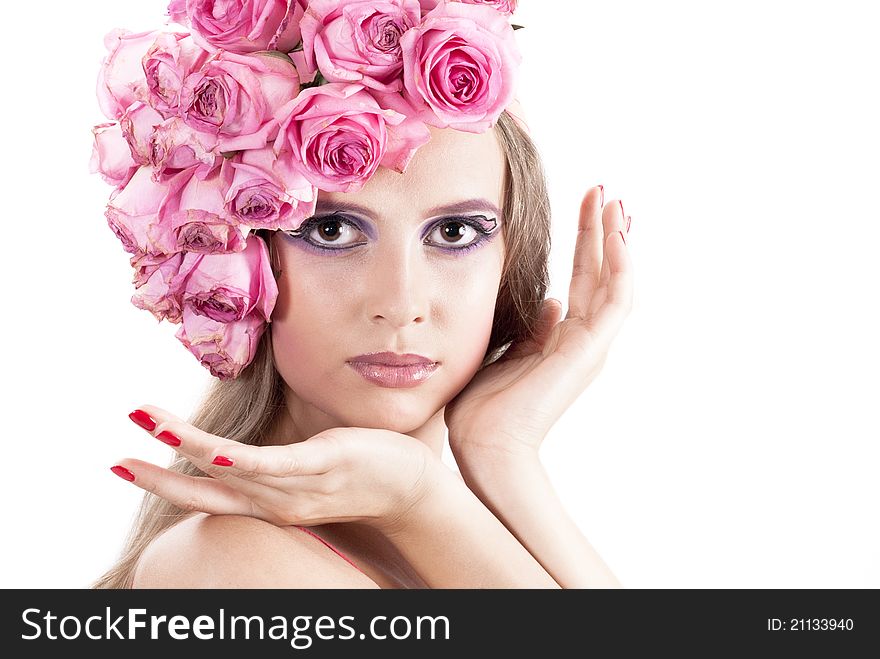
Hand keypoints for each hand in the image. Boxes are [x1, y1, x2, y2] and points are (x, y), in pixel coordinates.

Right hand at [113, 405, 437, 533]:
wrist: (411, 487)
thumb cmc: (358, 474)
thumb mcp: (308, 472)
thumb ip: (276, 465)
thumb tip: (247, 447)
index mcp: (269, 503)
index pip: (208, 498)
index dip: (166, 483)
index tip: (123, 465)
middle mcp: (276, 503)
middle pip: (208, 491)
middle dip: (160, 475)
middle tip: (116, 459)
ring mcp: (297, 487)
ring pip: (231, 470)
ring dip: (186, 446)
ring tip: (147, 420)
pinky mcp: (322, 465)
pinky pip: (276, 466)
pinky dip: (241, 462)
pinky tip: (214, 452)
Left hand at [445, 185, 632, 458]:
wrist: (485, 444)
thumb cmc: (484, 407)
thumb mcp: (507, 351)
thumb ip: (531, 327)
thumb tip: (550, 302)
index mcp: (562, 339)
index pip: (582, 280)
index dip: (585, 243)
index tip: (583, 206)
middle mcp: (582, 340)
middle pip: (600, 273)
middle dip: (600, 230)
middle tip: (602, 190)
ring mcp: (590, 345)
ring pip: (616, 281)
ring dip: (615, 240)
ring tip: (612, 201)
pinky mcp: (591, 349)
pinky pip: (616, 298)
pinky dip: (620, 264)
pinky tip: (616, 233)